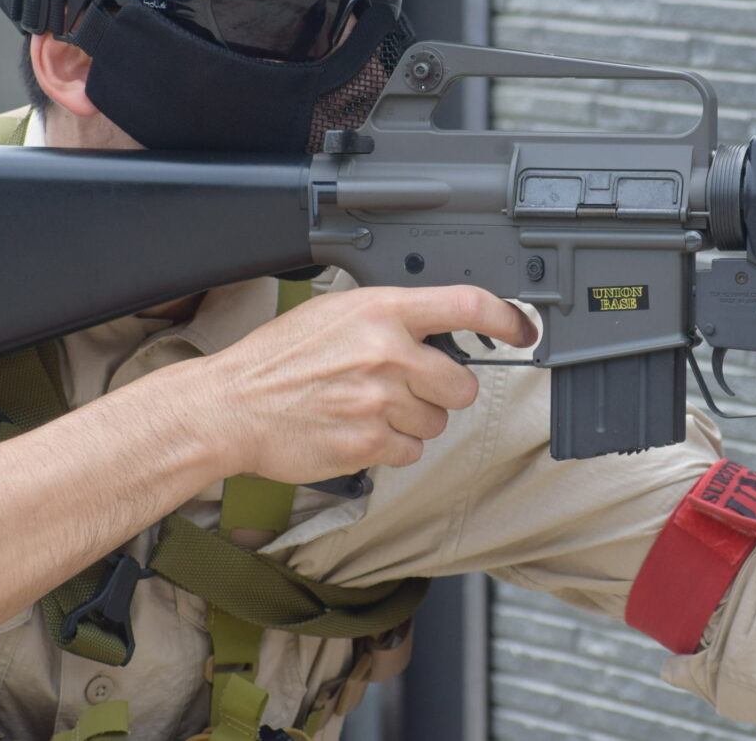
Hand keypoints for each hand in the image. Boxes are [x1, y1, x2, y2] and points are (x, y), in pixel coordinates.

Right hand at [184, 285, 536, 484]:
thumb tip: (437, 329)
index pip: (465, 304)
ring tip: (367, 408)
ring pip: (437, 421)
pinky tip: (358, 430)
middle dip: (444, 392)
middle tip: (407, 388)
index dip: (506, 317)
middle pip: (462, 383)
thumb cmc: (277, 361)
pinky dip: (392, 447)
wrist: (232, 407)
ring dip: (413, 421)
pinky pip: (412, 451)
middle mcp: (387, 353)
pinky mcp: (370, 443)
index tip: (523, 329)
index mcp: (379, 311)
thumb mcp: (334, 314)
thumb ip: (388, 318)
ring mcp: (380, 401)